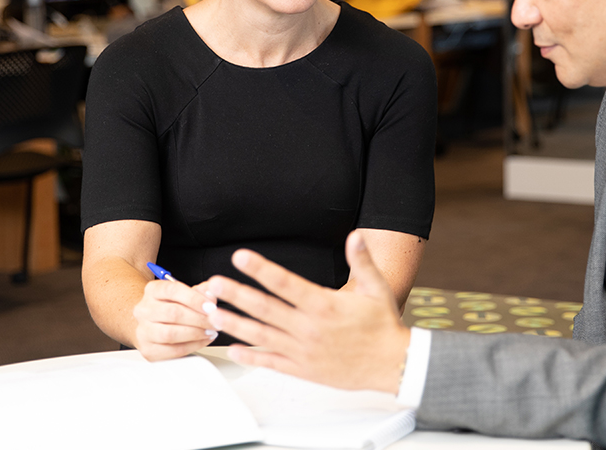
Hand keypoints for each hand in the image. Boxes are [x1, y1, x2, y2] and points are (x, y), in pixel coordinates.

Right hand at [132, 278, 217, 360]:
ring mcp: (143, 331)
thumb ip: (199, 291)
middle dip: (199, 318)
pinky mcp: (148, 350)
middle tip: (215, 320)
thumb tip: (210, 296)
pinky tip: (203, 340)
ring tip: (210, 331)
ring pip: (170, 334)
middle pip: (173, 313)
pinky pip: (172, 351)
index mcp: (153, 290)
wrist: (151, 323)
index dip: (194, 298)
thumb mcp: (184, 292)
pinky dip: (192, 346)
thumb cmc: (170, 306)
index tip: (210, 306)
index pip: (172, 290)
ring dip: (195, 333)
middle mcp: (144, 309)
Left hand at [204, 231, 410, 392]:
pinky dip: (250, 356)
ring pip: (261, 335)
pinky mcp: (303, 369)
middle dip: (236, 295)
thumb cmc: (382, 325)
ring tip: (213, 314)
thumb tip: (355, 236)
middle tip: (213, 285)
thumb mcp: (376, 288)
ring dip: (235, 324)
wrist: (391, 364)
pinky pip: (271, 362)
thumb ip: (362, 260)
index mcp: (323, 305)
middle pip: (265, 308)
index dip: (261, 269)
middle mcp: (308, 328)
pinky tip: (233, 349)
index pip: (285, 282)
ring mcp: (303, 350)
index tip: (241, 257)